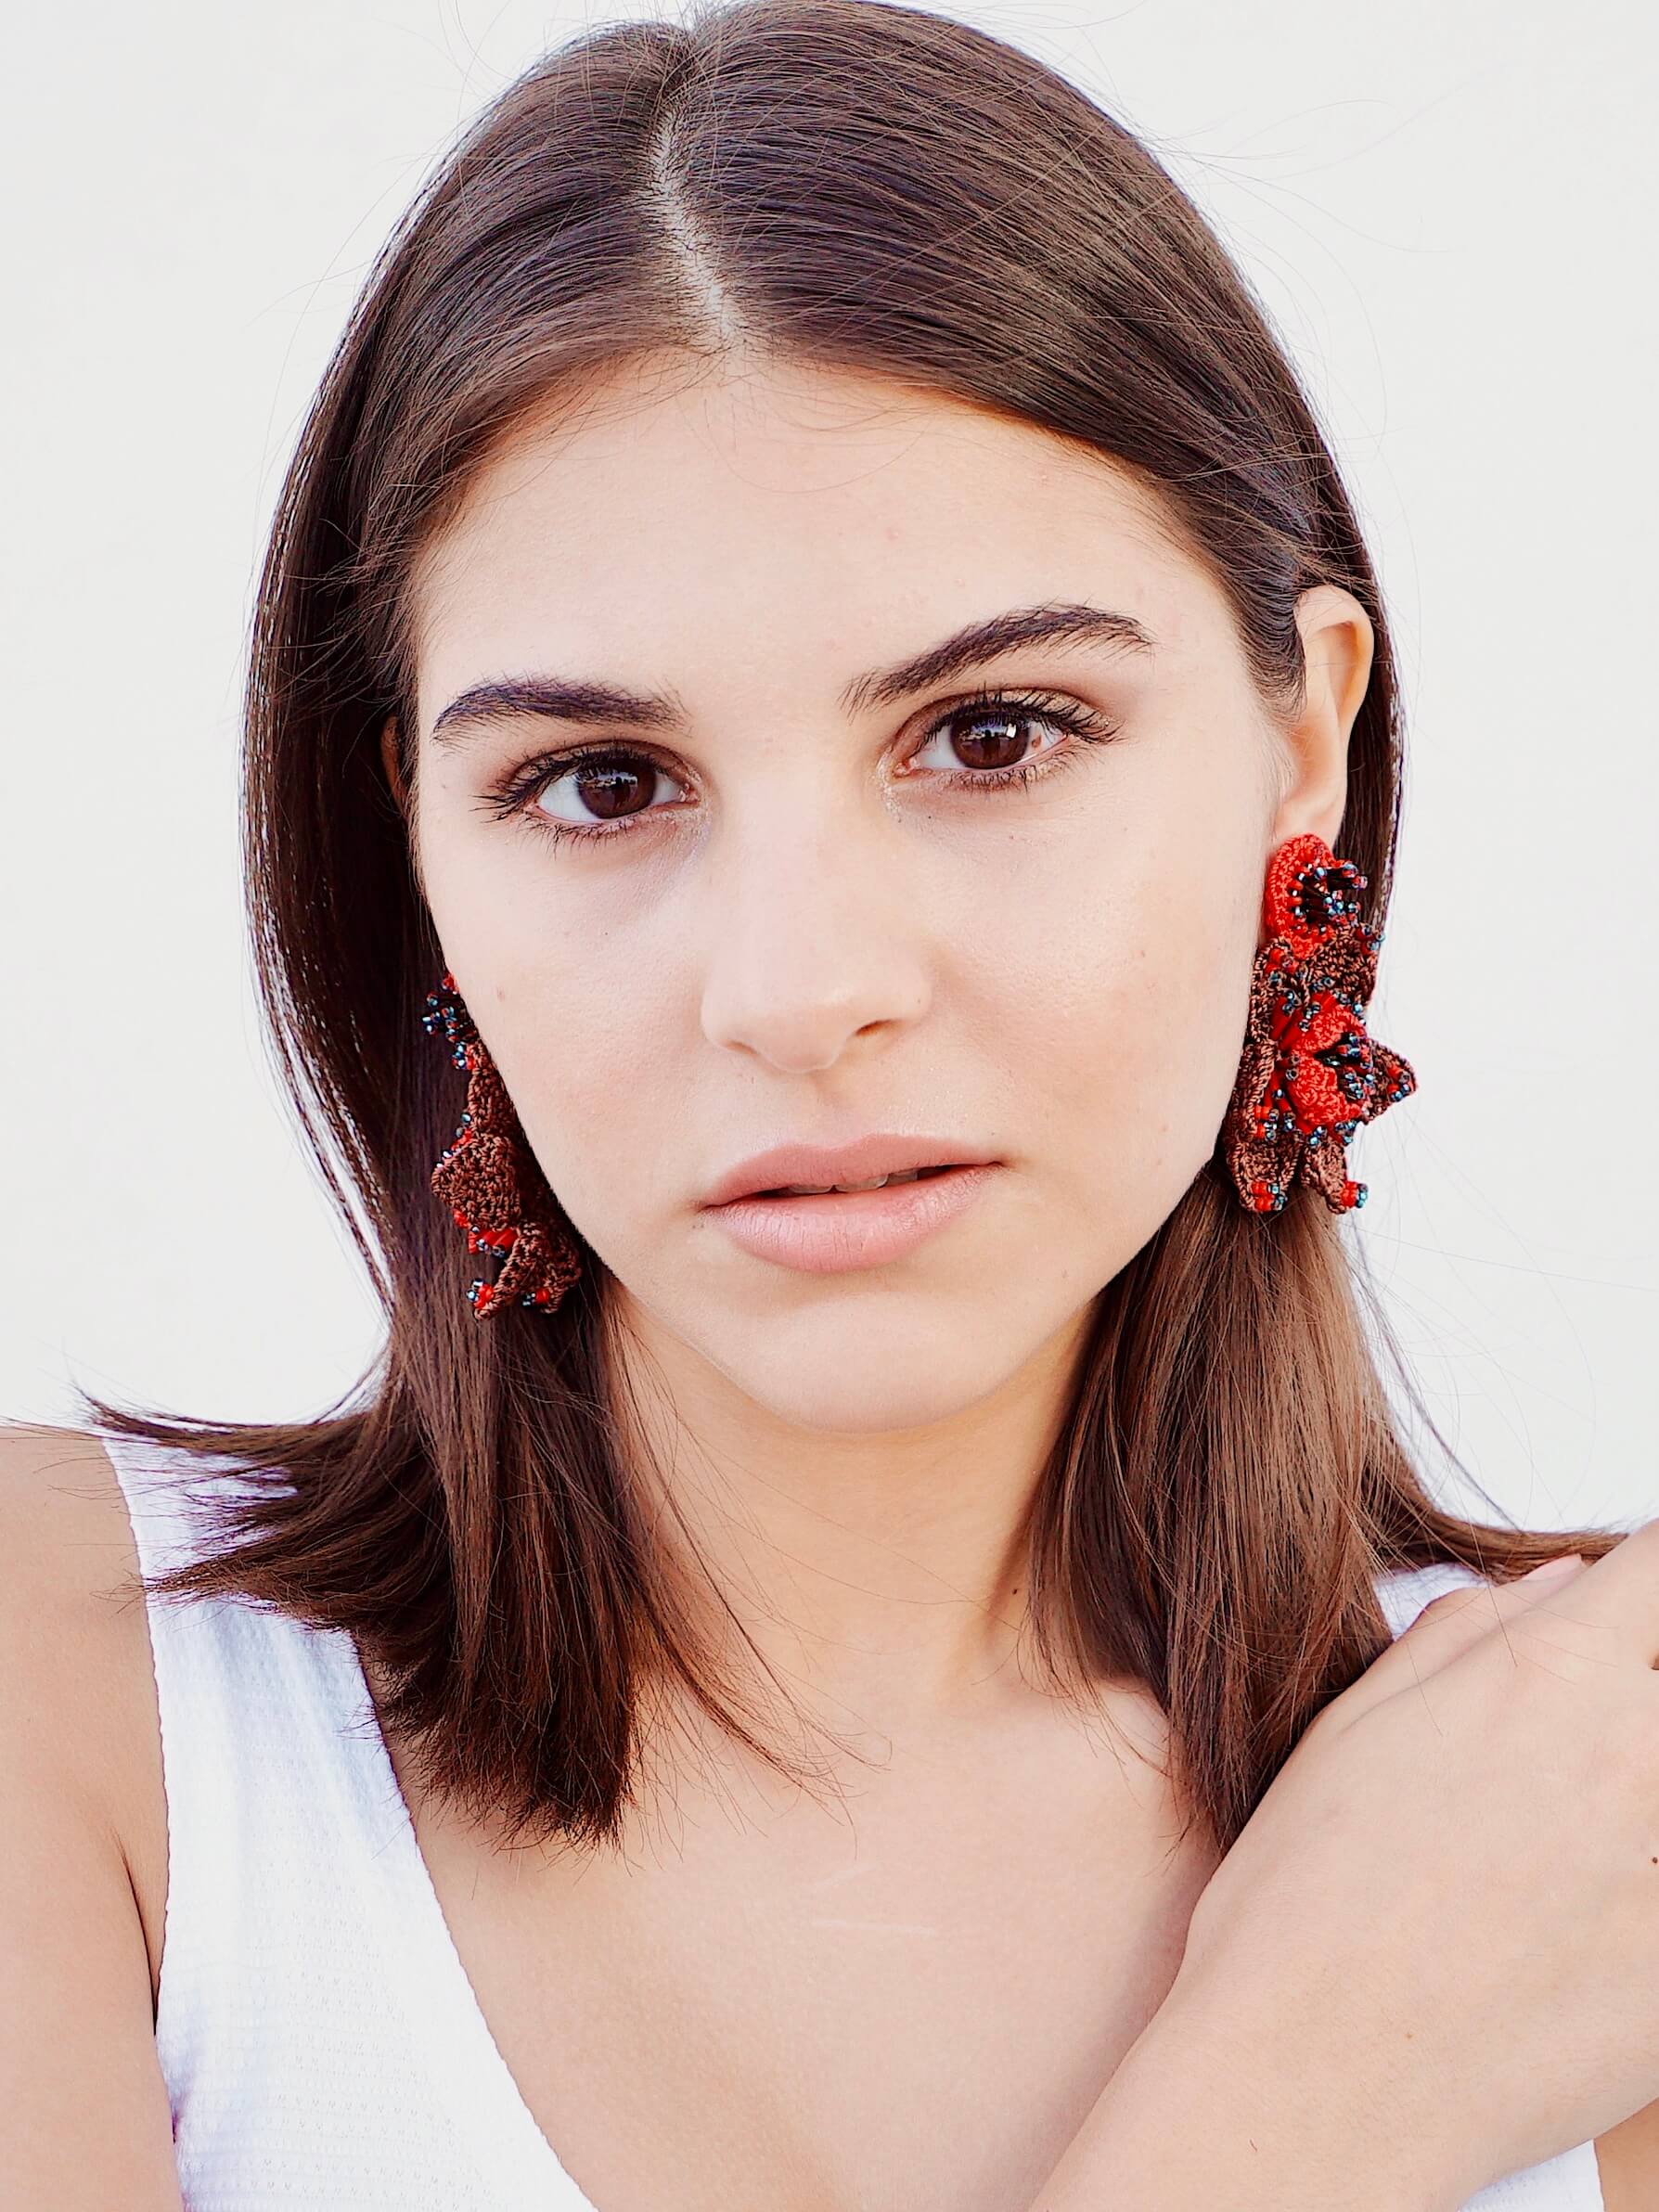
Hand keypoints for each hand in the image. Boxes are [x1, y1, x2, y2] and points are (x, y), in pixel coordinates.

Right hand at [1166, 1531, 1658, 2199]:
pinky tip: (1577, 1936)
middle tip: (1553, 1782)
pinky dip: (1640, 1905)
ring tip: (1556, 1863)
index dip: (1647, 1586)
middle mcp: (1635, 1758)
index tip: (1634, 1613)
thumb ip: (1468, 1637)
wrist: (1317, 2076)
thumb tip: (1561, 1585)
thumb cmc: (1306, 1899)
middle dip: (1630, 1709)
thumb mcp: (1354, 1727)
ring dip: (1634, 1809)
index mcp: (1552, 1676)